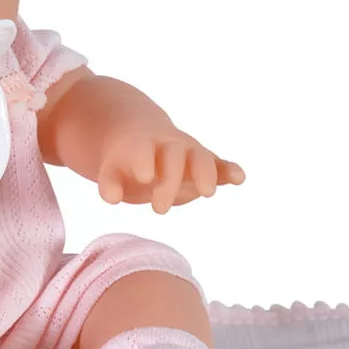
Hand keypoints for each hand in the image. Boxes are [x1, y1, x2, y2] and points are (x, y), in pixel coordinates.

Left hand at [96, 122, 244, 213]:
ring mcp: (189, 152)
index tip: (144, 178)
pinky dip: (230, 170)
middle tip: (158, 209)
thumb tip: (111, 197)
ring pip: (201, 157)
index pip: (143, 150)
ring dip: (206, 173)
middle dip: (170, 182)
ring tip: (207, 192)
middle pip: (174, 157)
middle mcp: (169, 145)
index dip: (144, 161)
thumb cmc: (125, 163)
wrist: (143, 139)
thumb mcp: (112, 171)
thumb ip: (110, 183)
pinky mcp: (206, 164)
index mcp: (142, 144)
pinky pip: (220, 164)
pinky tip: (239, 179)